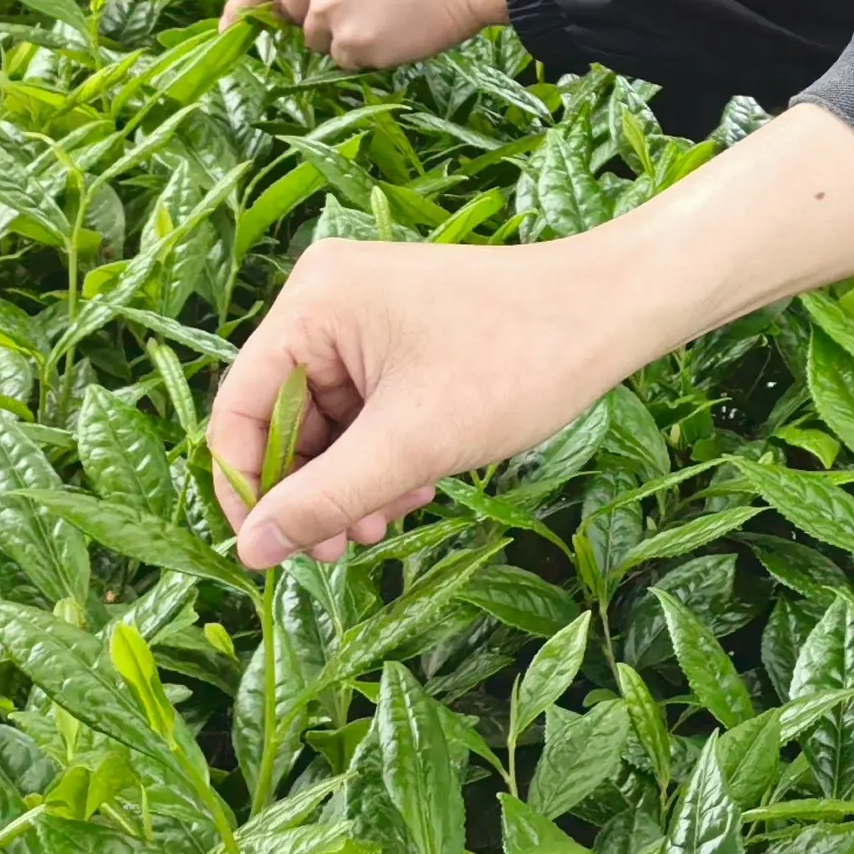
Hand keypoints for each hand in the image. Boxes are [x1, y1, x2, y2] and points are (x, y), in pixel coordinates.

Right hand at [209, 106, 853, 565]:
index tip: (274, 554)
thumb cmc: (519, 361)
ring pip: (329, 422)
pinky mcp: (404, 336)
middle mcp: (327, 299)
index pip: (237, 410)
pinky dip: (383, 455)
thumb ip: (324, 499)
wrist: (616, 310)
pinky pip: (367, 408)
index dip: (248, 489)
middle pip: (282, 418)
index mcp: (312, 304)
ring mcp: (367, 316)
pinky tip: (416, 490)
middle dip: (314, 490)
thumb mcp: (411, 445)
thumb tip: (251, 552)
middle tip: (345, 551)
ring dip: (352, 482)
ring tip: (387, 525)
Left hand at [227, 0, 511, 67]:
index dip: (244, 11)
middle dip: (320, 15)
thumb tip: (281, 6)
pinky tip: (397, 25)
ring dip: (346, 34)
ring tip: (389, 8)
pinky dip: (369, 51)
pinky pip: (346, 58)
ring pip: (318, 40)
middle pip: (291, 13)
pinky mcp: (350, 41)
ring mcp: (325, 6)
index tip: (229, 33)